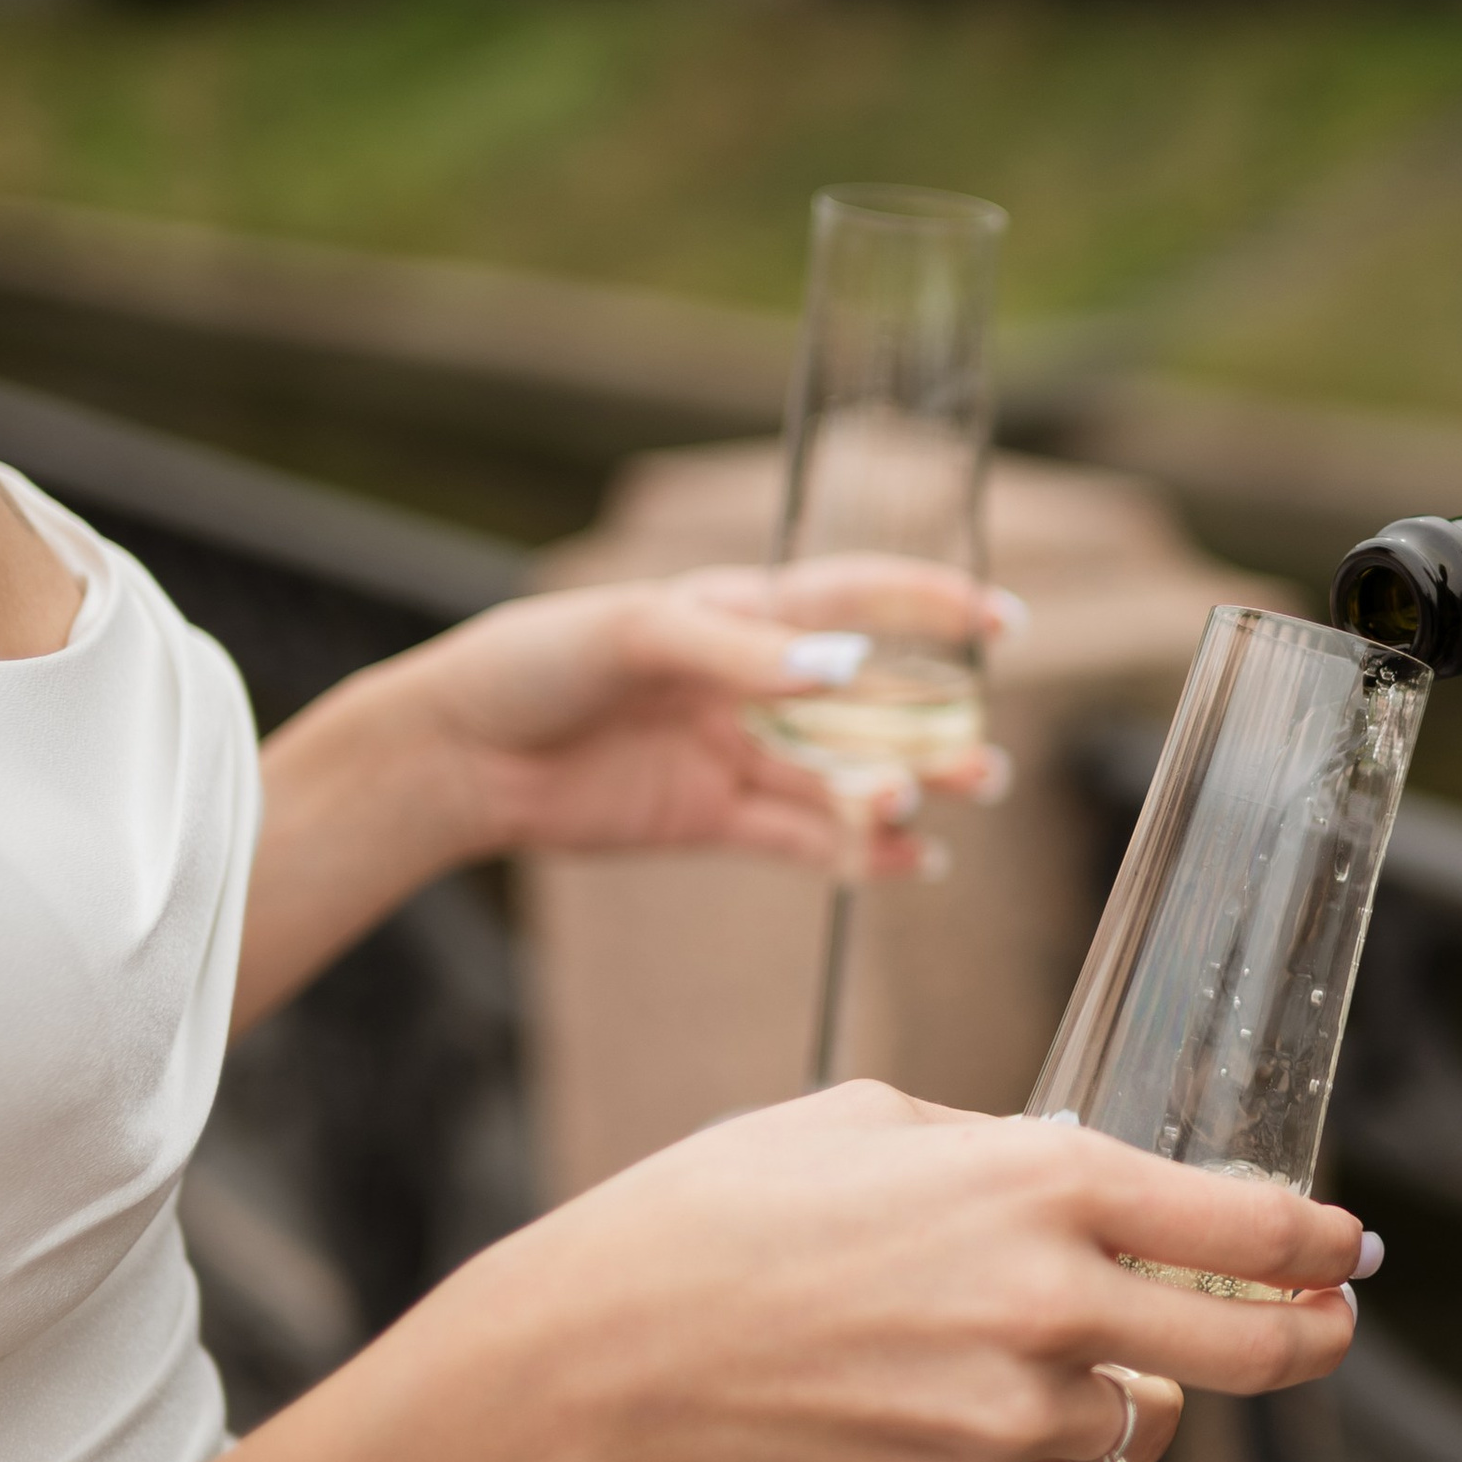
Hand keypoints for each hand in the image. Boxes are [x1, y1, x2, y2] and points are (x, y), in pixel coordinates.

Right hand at [0, 1092, 1365, 1461]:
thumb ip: (1009, 1152)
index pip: (1247, 1221)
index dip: (1323, 1239)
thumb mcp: (885, 1124)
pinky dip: (1086, 1452)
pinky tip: (1046, 1413)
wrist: (624, 1341)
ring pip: (1158, 1422)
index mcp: (1046, 1181)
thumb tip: (1086, 1176)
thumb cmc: (736, 1204)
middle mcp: (1052, 1294)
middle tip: (1327, 1325)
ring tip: (1115, 1360)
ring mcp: (1013, 1402)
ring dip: (1158, 1394)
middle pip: (1252, 1346)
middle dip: (1310, 1337)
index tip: (1351, 1246)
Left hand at [235, 559, 1024, 1032]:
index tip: (1005, 621)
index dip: (932, 606)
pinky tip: (908, 861)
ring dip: (901, 791)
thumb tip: (845, 667)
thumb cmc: (535, 663)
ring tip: (945, 804)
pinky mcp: (711, 817)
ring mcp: (735, 752)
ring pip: (843, 776)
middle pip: (868, 705)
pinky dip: (857, 851)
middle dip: (933, 728)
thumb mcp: (634, 634)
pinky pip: (802, 837)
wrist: (456, 754)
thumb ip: (741, 653)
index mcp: (738, 613)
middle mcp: (750, 682)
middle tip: (984, 762)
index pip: (858, 601)